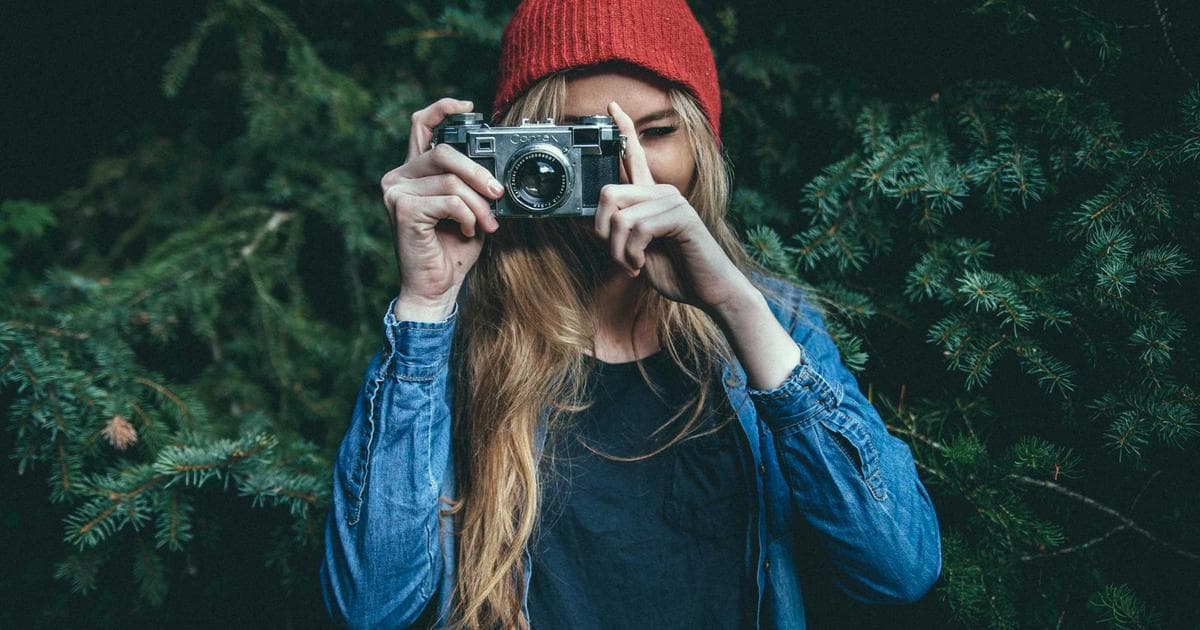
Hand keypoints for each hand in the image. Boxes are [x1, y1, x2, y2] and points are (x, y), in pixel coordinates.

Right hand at [380, 98, 503, 317]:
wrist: (436, 288)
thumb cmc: (451, 250)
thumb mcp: (468, 209)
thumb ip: (471, 184)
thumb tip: (495, 171)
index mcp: (413, 172)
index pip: (421, 126)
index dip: (443, 108)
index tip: (469, 106)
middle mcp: (398, 177)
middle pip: (444, 152)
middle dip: (479, 173)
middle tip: (498, 194)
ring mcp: (396, 192)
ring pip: (451, 180)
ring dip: (478, 204)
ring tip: (486, 223)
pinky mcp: (402, 210)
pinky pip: (449, 201)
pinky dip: (467, 216)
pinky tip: (466, 231)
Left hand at [593, 101, 751, 312]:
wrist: (710, 291)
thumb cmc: (676, 272)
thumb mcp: (635, 253)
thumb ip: (615, 234)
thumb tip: (585, 222)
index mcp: (651, 198)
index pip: (634, 156)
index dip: (623, 129)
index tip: (611, 106)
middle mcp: (661, 192)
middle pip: (607, 192)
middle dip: (602, 232)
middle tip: (619, 257)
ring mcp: (672, 201)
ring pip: (619, 217)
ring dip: (618, 251)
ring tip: (634, 265)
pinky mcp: (680, 216)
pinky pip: (637, 229)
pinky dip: (632, 254)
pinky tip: (643, 264)